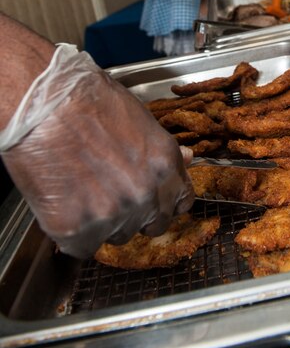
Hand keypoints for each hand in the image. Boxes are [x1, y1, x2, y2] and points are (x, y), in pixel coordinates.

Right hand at [0, 45, 194, 257]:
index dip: (167, 202)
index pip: (182, 201)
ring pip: (118, 236)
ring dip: (104, 223)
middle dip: (137, 214)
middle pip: (153, 224)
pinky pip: (82, 247)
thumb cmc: (87, 99)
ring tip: (82, 190)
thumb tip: (189, 158)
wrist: (43, 104)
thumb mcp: (139, 117)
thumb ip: (162, 149)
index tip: (156, 202)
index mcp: (165, 163)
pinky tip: (64, 205)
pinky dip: (73, 235)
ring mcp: (114, 214)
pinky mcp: (77, 229)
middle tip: (111, 193)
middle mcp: (147, 193)